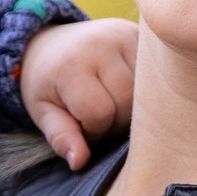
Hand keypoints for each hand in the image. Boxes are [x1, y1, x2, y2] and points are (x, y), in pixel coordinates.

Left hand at [19, 15, 138, 170]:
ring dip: (132, 106)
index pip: (100, 114)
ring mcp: (124, 35)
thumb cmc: (46, 82)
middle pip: (128, 102)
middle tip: (98, 116)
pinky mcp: (140, 33)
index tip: (82, 125)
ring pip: (146, 90)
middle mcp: (100, 43)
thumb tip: (80, 162)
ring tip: (111, 101)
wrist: (47, 42)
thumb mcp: (43, 112)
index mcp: (71, 65)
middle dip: (115, 120)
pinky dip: (142, 88)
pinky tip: (125, 87)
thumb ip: (61, 136)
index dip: (94, 130)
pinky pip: (153, 73)